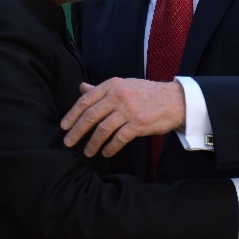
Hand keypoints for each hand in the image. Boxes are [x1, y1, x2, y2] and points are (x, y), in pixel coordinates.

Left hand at [60, 78, 185, 156]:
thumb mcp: (123, 85)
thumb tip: (82, 88)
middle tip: (68, 142)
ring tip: (87, 152)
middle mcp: (118, 96)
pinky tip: (105, 153)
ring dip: (92, 143)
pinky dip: (110, 148)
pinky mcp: (138, 124)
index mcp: (112, 85)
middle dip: (77, 131)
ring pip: (102, 129)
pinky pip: (119, 139)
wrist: (174, 100)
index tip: (64, 126)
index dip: (72, 114)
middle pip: (91, 115)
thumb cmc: (146, 93)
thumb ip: (102, 89)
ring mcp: (128, 110)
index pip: (86, 100)